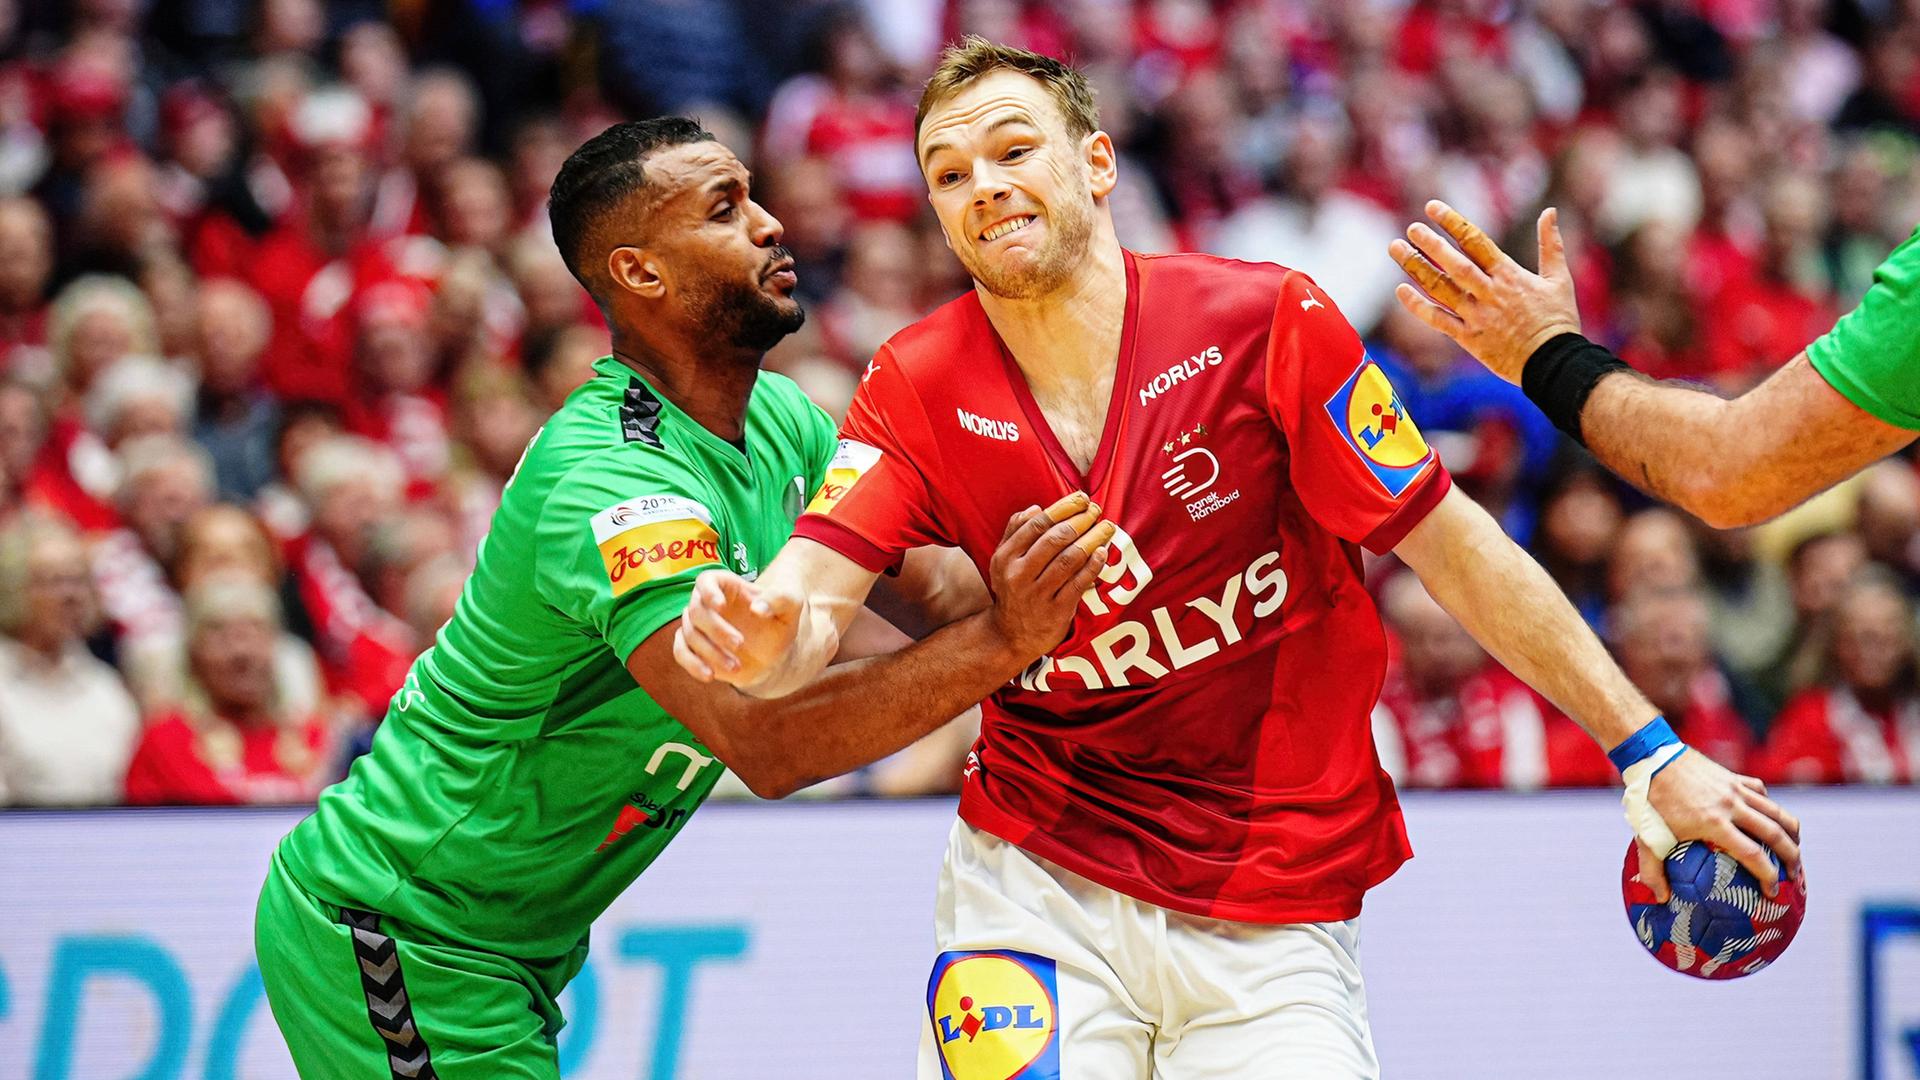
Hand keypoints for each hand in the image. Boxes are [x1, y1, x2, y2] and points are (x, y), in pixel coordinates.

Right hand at [673, 570, 801, 688]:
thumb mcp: (791, 605)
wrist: (775, 652)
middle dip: (716, 629)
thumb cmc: (782, 621)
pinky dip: (692, 664)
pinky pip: (680, 652)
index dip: (708, 591)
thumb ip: (779, 599)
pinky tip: (710, 676)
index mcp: (728, 586)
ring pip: (690, 633)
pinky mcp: (695, 648)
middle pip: (696, 610)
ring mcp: (699, 626)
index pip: (706, 580)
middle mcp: (708, 604)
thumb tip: (757, 608)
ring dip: (710, 651)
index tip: (720, 606)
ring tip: (736, 666)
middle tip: (740, 644)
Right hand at [983, 491, 1114, 660]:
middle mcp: (1019, 575)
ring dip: (1093, 539)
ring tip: (1107, 527)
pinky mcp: (1056, 611)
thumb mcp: (1003, 560)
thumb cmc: (1012, 589)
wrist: (1010, 635)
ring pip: (1069, 559)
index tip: (1082, 498)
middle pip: (1056, 539)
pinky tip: (1104, 553)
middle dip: (1081, 520)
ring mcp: (1038, 594)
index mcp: (1006, 557)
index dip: (1064, 508)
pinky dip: (1093, 566)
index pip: (1037, 524)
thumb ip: (1015, 531)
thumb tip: (1036, 508)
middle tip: (1097, 510)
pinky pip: (1078, 583)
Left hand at [1389, 200, 1582, 384]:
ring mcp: (1477, 316)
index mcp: (1510, 275)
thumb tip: (1550, 211)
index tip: (1432, 208)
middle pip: (1454, 264)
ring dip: (1416, 268)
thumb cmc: (1558, 321)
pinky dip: (1418, 307)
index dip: (1452, 222)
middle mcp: (1489, 293)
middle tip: (1411, 228)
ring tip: (1395, 248)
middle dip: (1430, 244)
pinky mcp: (1469, 338)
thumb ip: (1551, 244)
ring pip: (1441, 288)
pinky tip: (1400, 291)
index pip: (1476, 241)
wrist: (1554, 364)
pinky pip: (1438, 320)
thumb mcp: (1559, 279)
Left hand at [1635, 750, 1802, 900]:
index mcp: (1714, 823)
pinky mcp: (1732, 777)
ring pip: (1776, 811)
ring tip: (1796, 849)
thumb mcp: (1646, 838)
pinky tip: (1769, 816)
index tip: (1773, 892)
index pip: (1753, 854)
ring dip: (1792, 832)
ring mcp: (1735, 789)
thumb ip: (1652, 870)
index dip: (1768, 875)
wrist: (1650, 756)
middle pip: (1775, 834)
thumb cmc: (1648, 800)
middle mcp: (1731, 806)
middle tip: (1795, 875)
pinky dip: (1770, 805)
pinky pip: (1760, 791)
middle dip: (1791, 857)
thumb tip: (1661, 898)